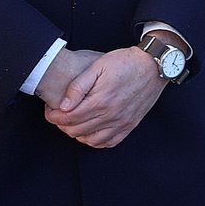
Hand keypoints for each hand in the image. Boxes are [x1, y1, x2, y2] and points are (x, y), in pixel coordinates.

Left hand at [44, 47, 165, 147]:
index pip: (67, 118)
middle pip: (75, 131)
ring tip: (75, 121)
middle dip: (62, 124)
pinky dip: (95, 140)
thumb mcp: (98, 65)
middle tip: (61, 113)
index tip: (50, 109)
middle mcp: (111, 116)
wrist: (154, 65)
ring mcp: (121, 123)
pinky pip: (108, 143)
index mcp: (100, 101)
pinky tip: (91, 129)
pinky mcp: (130, 125)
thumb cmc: (125, 62)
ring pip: (89, 140)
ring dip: (77, 133)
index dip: (52, 116)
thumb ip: (78, 86)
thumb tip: (64, 105)